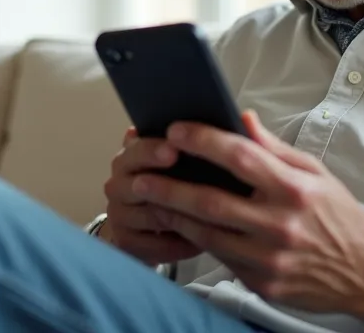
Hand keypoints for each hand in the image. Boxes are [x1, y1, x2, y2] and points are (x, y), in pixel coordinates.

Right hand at [100, 127, 202, 265]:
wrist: (145, 226)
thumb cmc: (171, 185)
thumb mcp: (181, 160)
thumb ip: (200, 140)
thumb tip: (245, 117)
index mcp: (130, 157)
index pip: (136, 149)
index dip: (153, 150)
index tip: (174, 149)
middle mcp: (118, 184)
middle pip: (135, 182)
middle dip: (163, 184)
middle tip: (188, 188)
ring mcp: (119, 214)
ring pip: (149, 216)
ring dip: (180, 218)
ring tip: (211, 219)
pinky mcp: (126, 243)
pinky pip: (155, 245)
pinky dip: (178, 244)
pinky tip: (200, 242)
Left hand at [132, 112, 363, 332]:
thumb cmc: (340, 217)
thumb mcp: (315, 172)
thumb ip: (273, 147)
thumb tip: (241, 117)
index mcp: (294, 189)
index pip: (240, 157)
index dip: (203, 141)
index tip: (175, 131)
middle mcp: (280, 224)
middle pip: (210, 201)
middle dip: (168, 185)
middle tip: (139, 174)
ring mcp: (270, 257)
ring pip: (207, 233)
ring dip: (172, 215)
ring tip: (149, 198)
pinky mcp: (263, 283)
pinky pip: (220, 258)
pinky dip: (196, 240)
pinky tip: (179, 224)